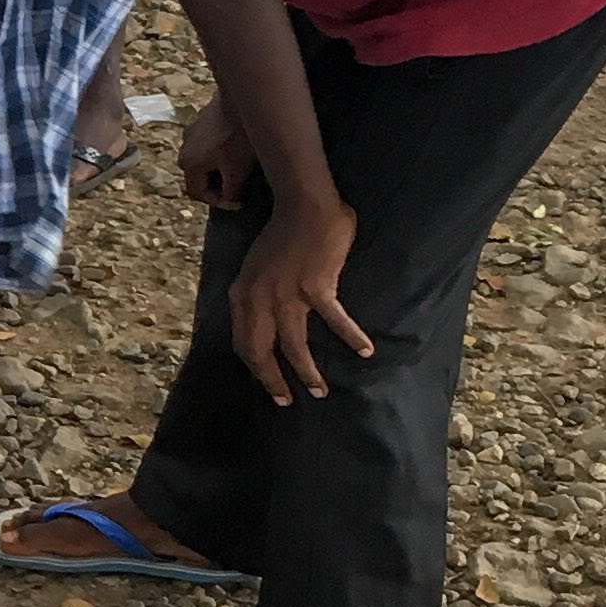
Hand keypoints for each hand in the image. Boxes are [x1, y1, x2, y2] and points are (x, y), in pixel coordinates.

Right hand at [179, 98, 252, 207]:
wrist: (243, 96)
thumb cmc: (239, 137)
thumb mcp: (237, 171)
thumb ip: (231, 193)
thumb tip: (232, 203)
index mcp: (188, 164)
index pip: (197, 193)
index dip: (218, 202)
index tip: (239, 200)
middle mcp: (184, 148)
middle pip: (199, 175)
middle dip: (218, 183)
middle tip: (239, 184)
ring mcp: (192, 130)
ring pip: (204, 157)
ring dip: (219, 165)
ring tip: (240, 164)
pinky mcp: (204, 116)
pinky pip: (210, 141)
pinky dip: (221, 149)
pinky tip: (239, 144)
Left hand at [227, 190, 371, 406]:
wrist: (304, 205)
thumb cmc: (285, 233)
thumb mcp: (256, 267)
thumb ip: (257, 293)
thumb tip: (267, 319)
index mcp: (242, 294)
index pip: (243, 342)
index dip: (255, 366)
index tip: (267, 383)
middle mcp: (259, 299)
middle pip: (261, 352)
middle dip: (273, 381)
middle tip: (286, 401)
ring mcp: (286, 295)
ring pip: (293, 346)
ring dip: (307, 372)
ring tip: (319, 391)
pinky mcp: (315, 288)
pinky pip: (334, 320)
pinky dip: (351, 337)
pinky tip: (364, 350)